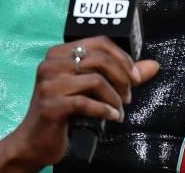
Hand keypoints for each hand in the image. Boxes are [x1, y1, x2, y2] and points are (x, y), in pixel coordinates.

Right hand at [11, 35, 158, 168]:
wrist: (33, 142)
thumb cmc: (61, 112)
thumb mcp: (88, 89)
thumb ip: (120, 75)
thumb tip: (152, 66)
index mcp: (59, 53)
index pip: (99, 42)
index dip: (122, 57)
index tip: (135, 75)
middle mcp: (51, 63)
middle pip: (99, 59)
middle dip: (122, 78)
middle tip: (128, 95)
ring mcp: (49, 83)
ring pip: (96, 80)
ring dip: (115, 97)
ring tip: (119, 108)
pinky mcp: (51, 104)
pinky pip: (87, 102)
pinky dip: (105, 110)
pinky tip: (111, 116)